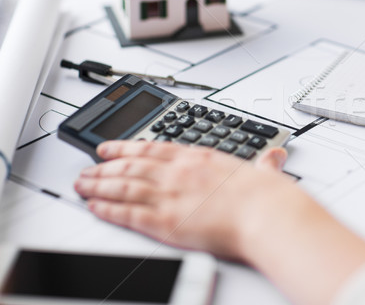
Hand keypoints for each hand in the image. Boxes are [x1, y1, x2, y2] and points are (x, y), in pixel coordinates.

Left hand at [74, 141, 289, 258]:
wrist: (266, 214)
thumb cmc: (265, 196)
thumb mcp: (265, 171)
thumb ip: (265, 164)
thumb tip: (276, 157)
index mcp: (199, 159)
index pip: (153, 149)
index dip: (126, 148)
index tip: (110, 148)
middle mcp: (178, 173)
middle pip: (131, 166)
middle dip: (105, 168)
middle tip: (88, 169)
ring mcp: (170, 195)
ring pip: (123, 186)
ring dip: (99, 185)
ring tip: (83, 185)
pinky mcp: (165, 221)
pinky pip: (128, 213)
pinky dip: (108, 209)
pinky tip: (96, 207)